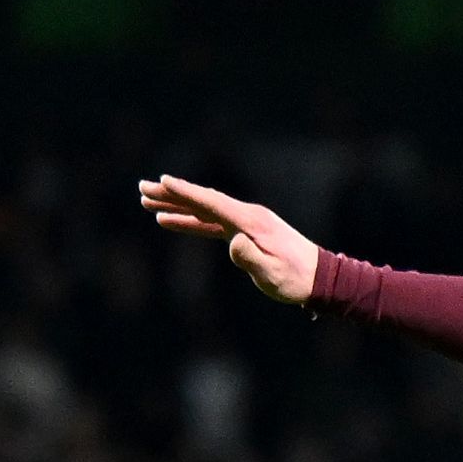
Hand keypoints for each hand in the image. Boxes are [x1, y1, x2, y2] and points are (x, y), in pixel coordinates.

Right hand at [137, 175, 324, 303]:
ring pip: (205, 209)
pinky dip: (191, 220)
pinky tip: (170, 220)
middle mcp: (249, 216)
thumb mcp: (272, 274)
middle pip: (204, 201)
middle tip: (142, 188)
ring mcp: (248, 222)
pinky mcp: (247, 231)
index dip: (186, 193)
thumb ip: (251, 259)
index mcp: (252, 222)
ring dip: (176, 205)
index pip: (212, 203)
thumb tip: (233, 242)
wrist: (321, 278)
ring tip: (146, 201)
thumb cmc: (296, 280)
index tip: (162, 181)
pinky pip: (212, 222)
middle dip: (172, 194)